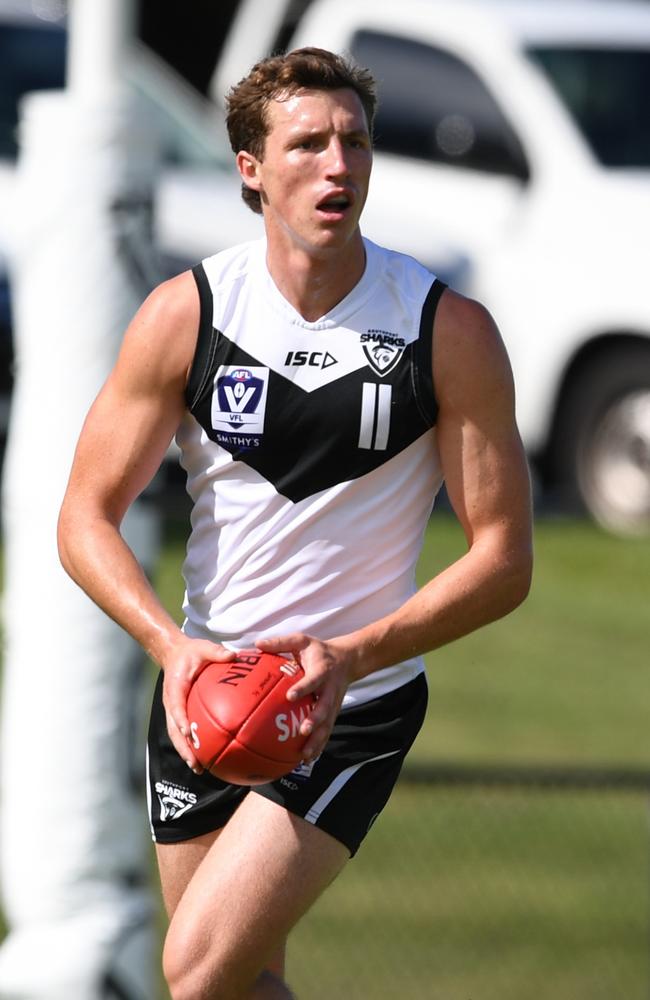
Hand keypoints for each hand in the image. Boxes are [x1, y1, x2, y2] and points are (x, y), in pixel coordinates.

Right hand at [160, 638, 235, 772]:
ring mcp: (173, 710)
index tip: (188, 732)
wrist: (173, 654)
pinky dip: (190, 745)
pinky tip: (204, 758)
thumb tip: (233, 656)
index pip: (176, 706)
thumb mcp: (203, 648)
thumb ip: (216, 652)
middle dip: (183, 747)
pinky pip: (183, 732)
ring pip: (176, 735)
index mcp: (175, 687)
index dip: (181, 720)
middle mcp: (171, 702)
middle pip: (174, 729)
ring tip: (198, 769)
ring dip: (185, 752)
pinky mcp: (178, 713)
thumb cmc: (190, 652)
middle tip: (195, 763)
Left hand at [256, 633, 353, 761]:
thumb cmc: (319, 651)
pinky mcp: (334, 714)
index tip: (290, 697)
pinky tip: (306, 760)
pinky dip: (318, 746)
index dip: (303, 688)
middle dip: (315, 720)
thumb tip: (257, 644)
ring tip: (305, 755)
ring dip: (317, 740)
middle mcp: (330, 690)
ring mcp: (334, 704)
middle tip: (303, 731)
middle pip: (325, 707)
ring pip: (327, 725)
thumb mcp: (302, 641)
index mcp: (322, 671)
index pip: (313, 680)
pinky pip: (326, 731)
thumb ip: (281, 642)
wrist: (348, 660)